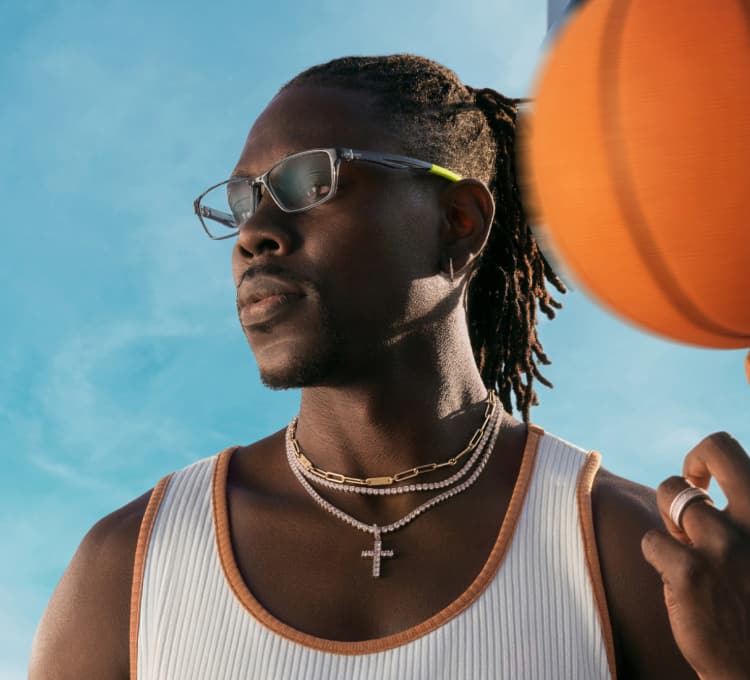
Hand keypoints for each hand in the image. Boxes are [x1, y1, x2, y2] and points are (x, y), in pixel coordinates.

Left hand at [641, 432, 749, 679]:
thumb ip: (743, 518)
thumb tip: (699, 487)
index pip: (731, 450)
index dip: (706, 457)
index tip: (703, 481)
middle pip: (713, 451)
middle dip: (692, 465)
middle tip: (688, 489)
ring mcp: (725, 546)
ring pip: (670, 492)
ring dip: (671, 518)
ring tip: (688, 548)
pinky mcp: (691, 573)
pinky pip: (651, 538)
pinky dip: (657, 555)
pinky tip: (677, 578)